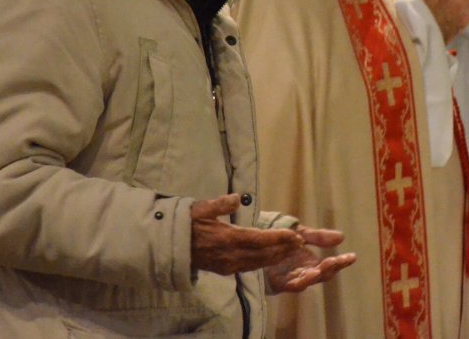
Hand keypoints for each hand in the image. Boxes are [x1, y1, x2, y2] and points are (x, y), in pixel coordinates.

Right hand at [190, 196, 304, 274]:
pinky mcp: (225, 270)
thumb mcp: (200, 209)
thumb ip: (219, 204)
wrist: (169, 247)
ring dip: (276, 257)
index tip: (294, 235)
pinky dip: (264, 262)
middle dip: (283, 249)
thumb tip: (236, 198)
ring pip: (258, 263)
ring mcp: (227, 265)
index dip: (278, 239)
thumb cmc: (186, 224)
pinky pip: (249, 267)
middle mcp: (229, 255)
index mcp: (226, 239)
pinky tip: (273, 258)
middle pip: (262, 255)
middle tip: (300, 243)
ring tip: (292, 250)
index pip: (258, 240)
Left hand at [265, 225, 356, 293]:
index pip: (329, 266)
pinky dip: (300, 281)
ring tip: (321, 269)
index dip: (341, 263)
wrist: (255, 238)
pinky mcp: (277, 282)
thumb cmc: (279, 237)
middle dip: (330, 269)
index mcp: (310, 263)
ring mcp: (290, 278)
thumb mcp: (301, 233)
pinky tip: (307, 274)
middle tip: (337, 260)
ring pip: (307, 281)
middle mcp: (302, 272)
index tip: (352, 256)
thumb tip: (342, 237)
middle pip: (321, 275)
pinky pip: (290, 285)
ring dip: (315, 276)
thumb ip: (319, 237)